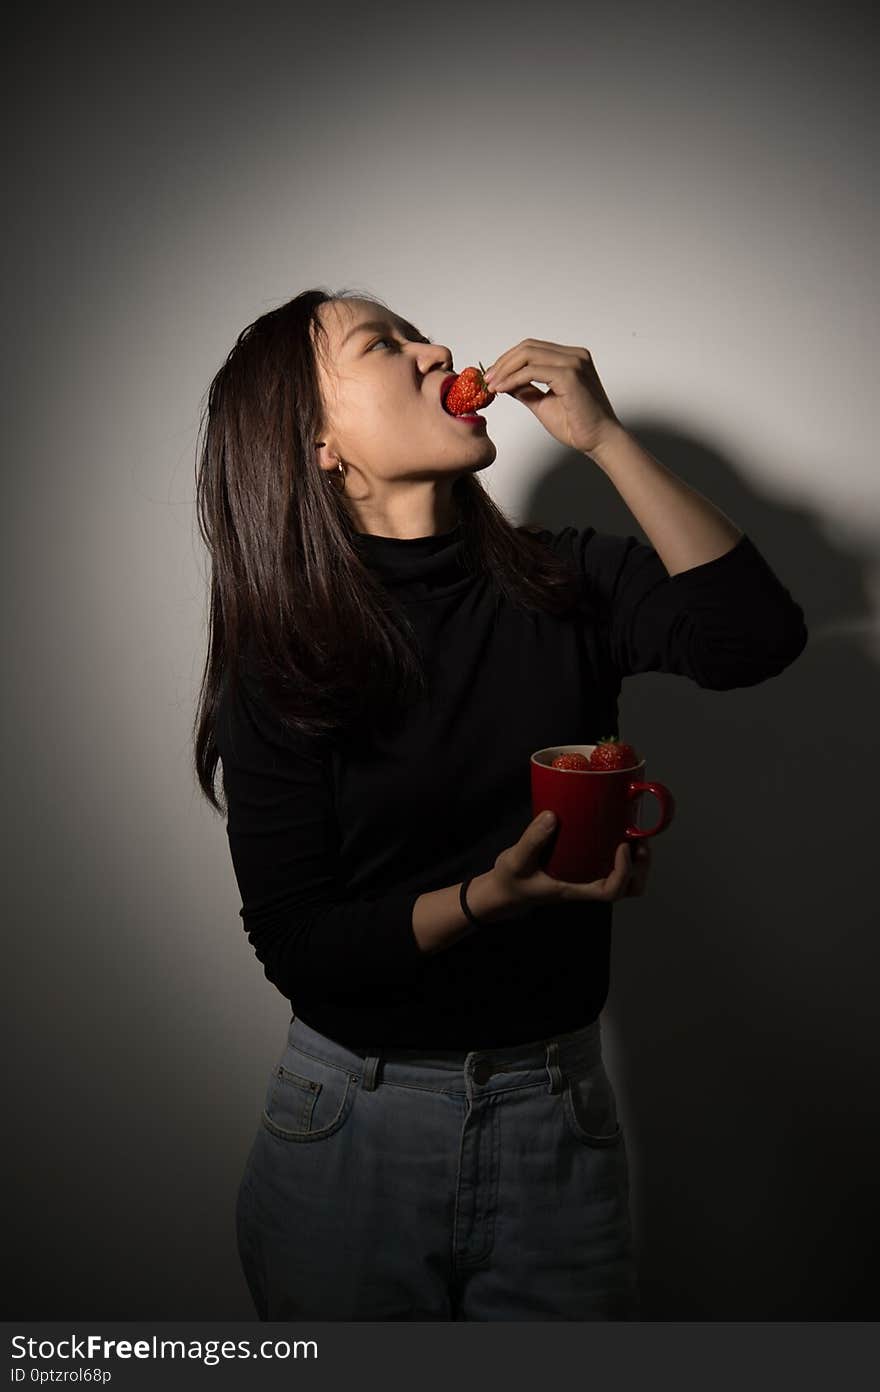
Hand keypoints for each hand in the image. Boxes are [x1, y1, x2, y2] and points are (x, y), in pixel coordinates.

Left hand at [483, 339, 621, 454]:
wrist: (598, 440)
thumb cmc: (577, 425)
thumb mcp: (543, 403)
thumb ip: (526, 389)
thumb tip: (504, 382)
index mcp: (571, 358)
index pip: (532, 349)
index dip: (508, 360)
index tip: (492, 376)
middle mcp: (575, 355)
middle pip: (528, 347)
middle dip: (503, 362)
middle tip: (487, 379)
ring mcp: (574, 363)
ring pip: (528, 355)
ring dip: (505, 369)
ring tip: (492, 385)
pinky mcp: (570, 376)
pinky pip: (532, 371)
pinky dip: (513, 379)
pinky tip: (503, 389)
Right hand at [493, 812, 651, 911]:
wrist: (505, 889)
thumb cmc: (512, 881)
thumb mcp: (516, 861)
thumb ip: (532, 840)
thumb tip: (551, 816)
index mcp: (576, 889)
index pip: (611, 891)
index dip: (624, 871)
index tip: (622, 845)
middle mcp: (588, 885)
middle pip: (629, 888)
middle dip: (640, 865)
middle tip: (639, 838)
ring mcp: (588, 877)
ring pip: (627, 878)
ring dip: (637, 858)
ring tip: (635, 832)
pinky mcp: (584, 865)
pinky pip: (614, 863)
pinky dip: (624, 850)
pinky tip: (618, 829)